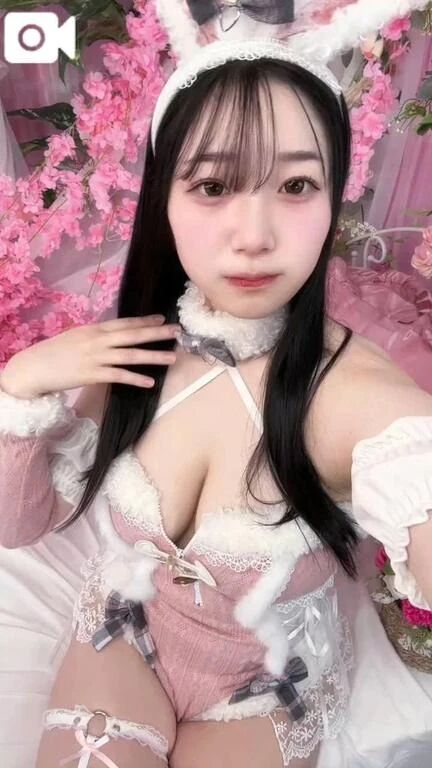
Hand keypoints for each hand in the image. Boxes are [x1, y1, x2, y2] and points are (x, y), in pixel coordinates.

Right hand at [0, 315, 179, 398]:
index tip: (163, 318)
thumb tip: (114, 337)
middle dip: (157, 333)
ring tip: (172, 358)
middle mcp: (98, 340)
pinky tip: (150, 382)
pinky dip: (135, 378)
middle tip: (177, 332)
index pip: (124, 323)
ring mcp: (96, 357)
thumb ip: (96, 336)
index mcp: (94, 329)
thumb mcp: (76, 337)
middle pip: (133, 335)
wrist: (34, 367)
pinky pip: (119, 376)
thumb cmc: (55, 352)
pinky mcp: (92, 375)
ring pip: (130, 355)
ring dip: (153, 356)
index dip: (144, 320)